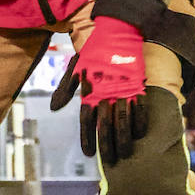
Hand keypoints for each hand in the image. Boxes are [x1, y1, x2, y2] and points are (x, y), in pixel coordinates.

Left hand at [71, 16, 148, 166]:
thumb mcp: (75, 68)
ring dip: (124, 139)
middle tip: (110, 161)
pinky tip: (139, 135)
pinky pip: (140, 109)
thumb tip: (55, 108)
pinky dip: (139, 122)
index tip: (90, 155)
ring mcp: (123, 90)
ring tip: (125, 153)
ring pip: (123, 121)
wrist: (117, 32)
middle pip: (106, 126)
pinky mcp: (138, 86)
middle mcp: (105, 93)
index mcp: (89, 91)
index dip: (88, 138)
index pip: (86, 121)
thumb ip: (65, 88)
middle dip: (107, 145)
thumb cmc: (93, 51)